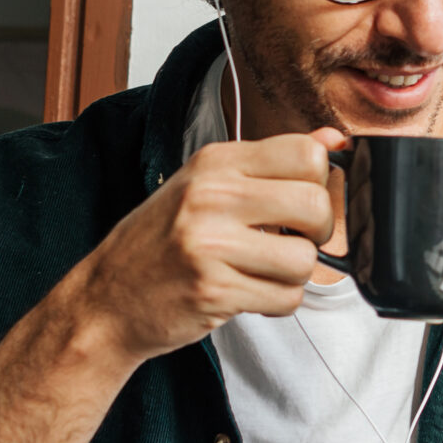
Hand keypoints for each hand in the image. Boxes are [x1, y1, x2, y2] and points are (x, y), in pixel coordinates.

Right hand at [66, 127, 346, 360]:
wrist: (107, 299)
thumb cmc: (162, 241)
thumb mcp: (207, 184)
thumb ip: (271, 162)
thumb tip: (335, 140)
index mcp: (215, 162)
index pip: (306, 153)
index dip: (319, 182)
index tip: (302, 202)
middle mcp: (212, 196)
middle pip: (315, 204)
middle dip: (317, 232)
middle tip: (292, 240)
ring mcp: (210, 244)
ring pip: (304, 259)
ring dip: (293, 274)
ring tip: (261, 270)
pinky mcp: (214, 290)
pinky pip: (286, 298)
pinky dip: (277, 302)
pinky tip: (248, 293)